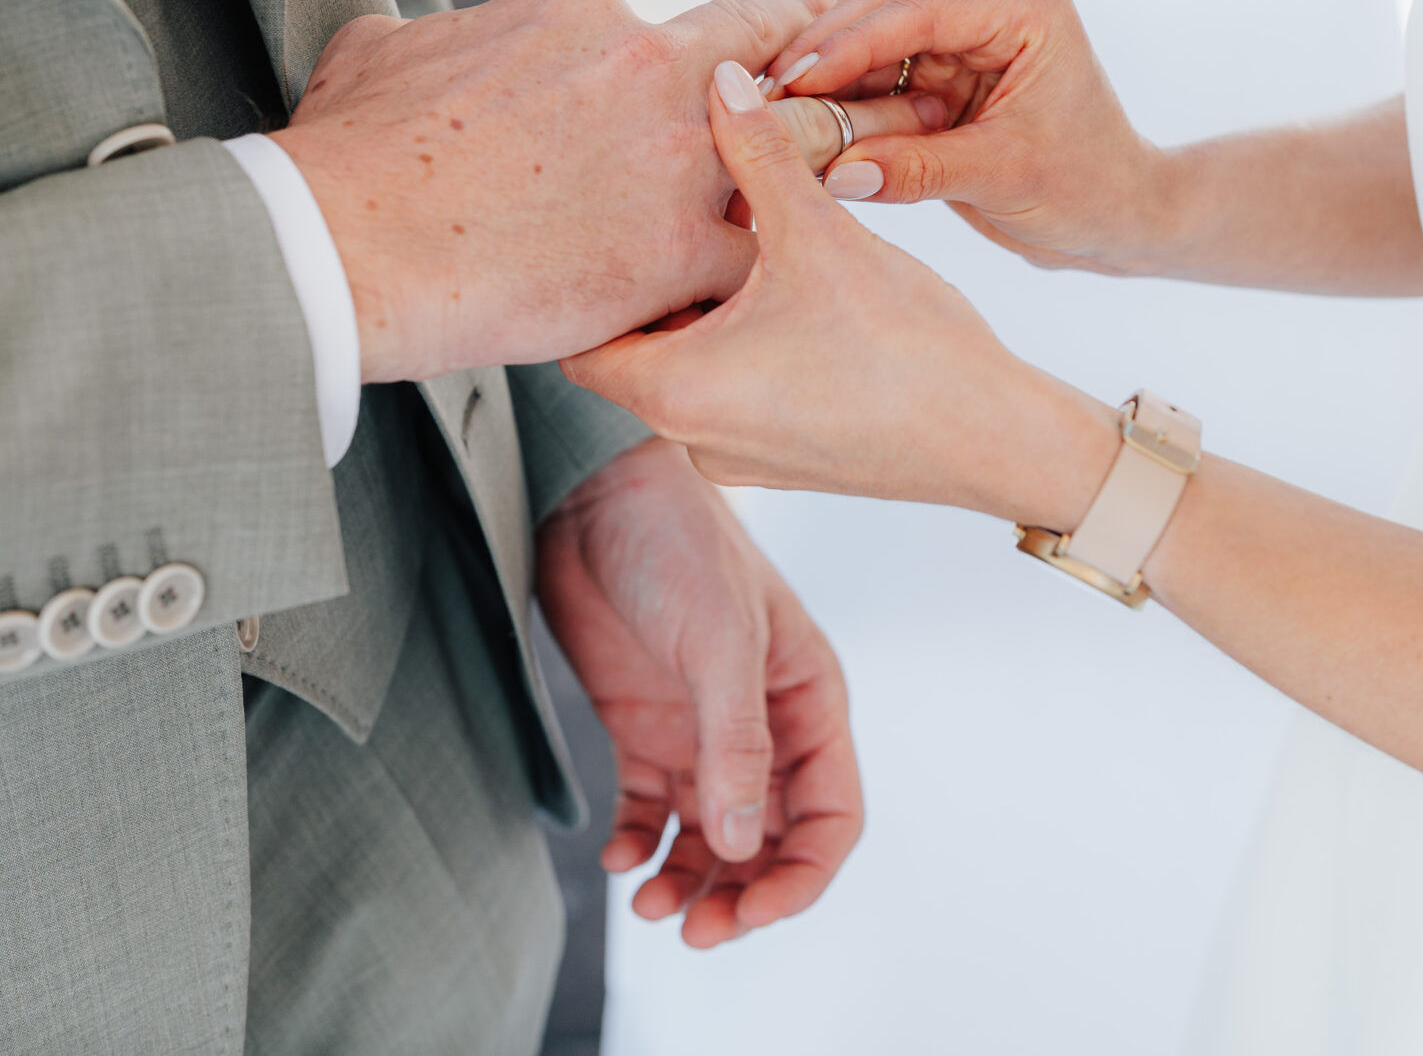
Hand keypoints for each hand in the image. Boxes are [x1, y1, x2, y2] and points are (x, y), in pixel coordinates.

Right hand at [270, 0, 840, 383]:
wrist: (349, 241)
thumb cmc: (351, 152)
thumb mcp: (384, 51)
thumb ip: (439, 36)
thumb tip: (423, 41)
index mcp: (582, 5)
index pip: (674, 18)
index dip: (711, 46)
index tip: (733, 58)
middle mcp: (648, 64)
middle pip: (765, 52)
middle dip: (813, 60)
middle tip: (852, 70)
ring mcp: (676, 157)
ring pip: (794, 148)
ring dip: (821, 162)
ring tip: (862, 176)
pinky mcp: (682, 250)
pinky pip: (762, 254)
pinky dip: (772, 271)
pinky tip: (785, 291)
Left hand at [537, 438, 863, 946]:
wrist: (591, 490)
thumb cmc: (675, 541)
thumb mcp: (720, 641)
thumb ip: (736, 742)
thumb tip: (747, 842)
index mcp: (808, 700)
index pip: (830, 815)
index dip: (801, 876)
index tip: (753, 911)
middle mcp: (763, 725)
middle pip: (772, 840)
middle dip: (743, 895)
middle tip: (697, 932)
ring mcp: (701, 729)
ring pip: (711, 837)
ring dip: (689, 880)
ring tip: (648, 907)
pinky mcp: (644, 726)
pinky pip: (651, 811)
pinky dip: (638, 844)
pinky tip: (616, 858)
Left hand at [567, 64, 1115, 527]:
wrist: (997, 440)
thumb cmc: (907, 350)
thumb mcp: (820, 234)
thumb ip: (760, 153)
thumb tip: (722, 80)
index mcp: (673, 394)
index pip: (579, 334)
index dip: (596, 267)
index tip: (619, 210)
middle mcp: (690, 437)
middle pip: (635, 343)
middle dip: (662, 274)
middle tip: (685, 205)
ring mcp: (737, 457)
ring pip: (689, 363)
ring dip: (709, 304)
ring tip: (746, 237)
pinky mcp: (783, 460)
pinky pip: (735, 389)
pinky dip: (745, 339)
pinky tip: (792, 286)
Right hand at [761, 0, 1177, 274]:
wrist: (1121, 221)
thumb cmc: (1089, 191)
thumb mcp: (1004, 178)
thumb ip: (918, 170)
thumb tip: (833, 173)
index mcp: (1024, 9)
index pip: (918, 11)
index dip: (848, 43)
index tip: (793, 77)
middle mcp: (992, 13)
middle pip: (884, 17)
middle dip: (824, 55)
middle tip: (762, 93)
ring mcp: (965, 43)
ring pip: (873, 49)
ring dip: (826, 82)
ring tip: (769, 112)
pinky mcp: (945, 79)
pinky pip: (879, 84)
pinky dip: (843, 107)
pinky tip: (799, 127)